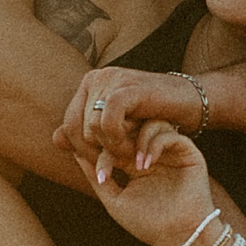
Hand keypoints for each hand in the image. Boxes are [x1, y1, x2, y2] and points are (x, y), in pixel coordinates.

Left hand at [56, 69, 203, 164]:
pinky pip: (107, 120)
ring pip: (90, 127)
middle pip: (75, 128)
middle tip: (118, 166)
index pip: (67, 126)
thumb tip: (56, 139)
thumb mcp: (117, 130)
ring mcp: (111, 79)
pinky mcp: (128, 87)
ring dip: (110, 149)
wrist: (190, 103)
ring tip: (130, 157)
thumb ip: (86, 135)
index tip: (102, 167)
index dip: (81, 152)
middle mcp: (96, 78)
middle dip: (95, 154)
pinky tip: (134, 150)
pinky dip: (117, 141)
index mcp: (89, 85)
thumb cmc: (155, 117)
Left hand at [80, 121, 212, 245]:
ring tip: (135, 165)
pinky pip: (169, 133)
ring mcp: (170, 152)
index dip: (103, 150)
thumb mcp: (114, 200)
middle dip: (121, 138)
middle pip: (132, 125)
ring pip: (151, 123)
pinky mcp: (187, 153)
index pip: (113, 141)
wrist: (179, 237)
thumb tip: (75, 152)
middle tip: (116, 156)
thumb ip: (95, 176)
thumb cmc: (147, 224)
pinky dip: (154, 144)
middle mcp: (151, 153)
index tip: (102, 172)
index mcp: (133, 164)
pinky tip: (148, 165)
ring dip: (137, 140)